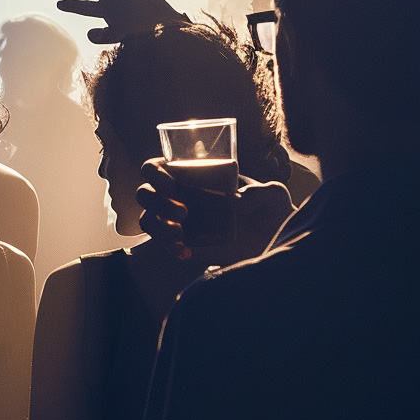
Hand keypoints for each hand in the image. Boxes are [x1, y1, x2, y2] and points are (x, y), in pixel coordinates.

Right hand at [136, 158, 293, 259]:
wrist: (274, 240)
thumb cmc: (272, 208)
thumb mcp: (275, 194)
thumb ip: (264, 191)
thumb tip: (237, 201)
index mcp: (193, 174)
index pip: (156, 167)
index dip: (154, 172)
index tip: (173, 185)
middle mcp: (179, 195)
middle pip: (144, 192)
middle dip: (156, 201)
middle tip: (184, 213)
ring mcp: (178, 221)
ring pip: (147, 220)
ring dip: (158, 226)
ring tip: (182, 234)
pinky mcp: (183, 243)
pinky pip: (163, 244)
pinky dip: (170, 248)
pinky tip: (188, 252)